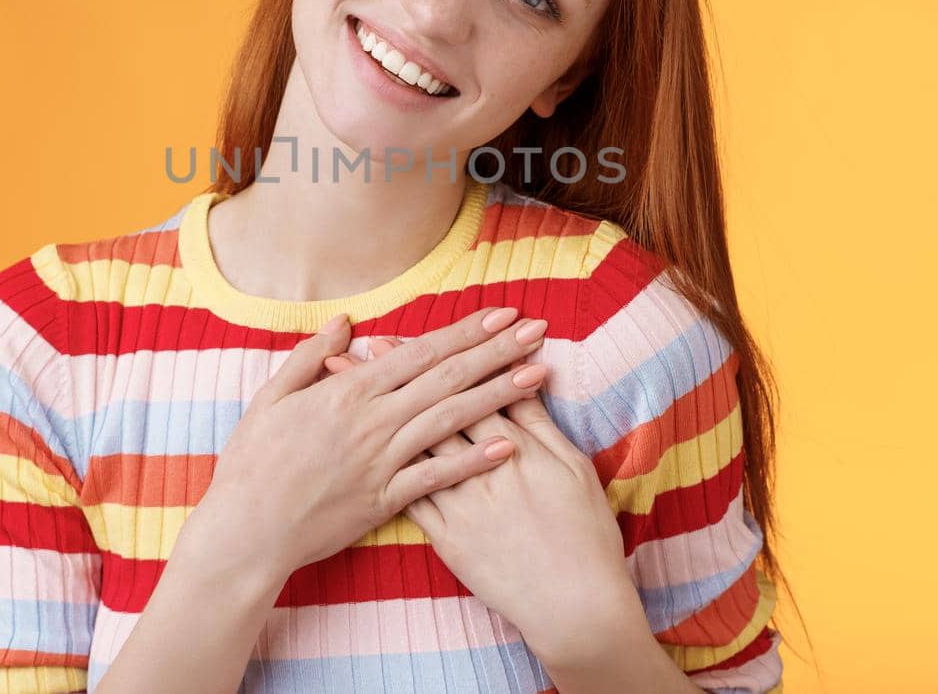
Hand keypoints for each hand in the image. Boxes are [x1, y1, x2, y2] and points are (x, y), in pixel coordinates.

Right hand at [196, 306, 552, 574]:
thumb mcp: (272, 397)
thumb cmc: (252, 463)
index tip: (503, 314)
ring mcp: (382, 461)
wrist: (245, 530)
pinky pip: (437, 477)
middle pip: (447, 377)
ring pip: (451, 420)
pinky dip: (473, 460)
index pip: (420, 352)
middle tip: (538, 331)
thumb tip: (345, 323)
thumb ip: (311, 356)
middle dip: (497, 351)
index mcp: (349, 392)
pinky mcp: (385, 500)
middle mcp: (373, 420)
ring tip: (538, 375)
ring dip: (499, 395)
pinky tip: (508, 445)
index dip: (466, 331)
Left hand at [324, 330, 634, 661]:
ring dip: (382, 415)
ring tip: (353, 389)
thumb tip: (523, 375)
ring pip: (415, 449)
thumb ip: (541, 422)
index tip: (409, 333)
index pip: (472, 388)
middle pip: (435, 410)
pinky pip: (412, 500)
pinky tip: (360, 451)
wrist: (576, 604)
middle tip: (367, 345)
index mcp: (517, 446)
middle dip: (401, 376)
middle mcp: (483, 470)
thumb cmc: (584, 533)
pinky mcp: (449, 539)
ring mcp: (463, 505)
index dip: (440, 359)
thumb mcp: (572, 467)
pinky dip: (384, 470)